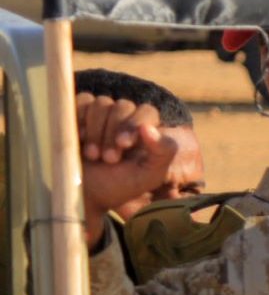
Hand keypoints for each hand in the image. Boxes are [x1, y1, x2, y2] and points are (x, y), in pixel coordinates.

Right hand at [76, 93, 179, 242]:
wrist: (85, 193)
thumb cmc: (120, 186)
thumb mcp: (149, 176)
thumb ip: (163, 153)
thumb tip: (150, 127)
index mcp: (146, 130)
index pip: (147, 112)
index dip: (134, 124)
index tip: (123, 144)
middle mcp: (125, 117)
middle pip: (123, 106)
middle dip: (113, 133)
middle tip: (108, 159)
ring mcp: (101, 113)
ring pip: (101, 103)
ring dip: (96, 130)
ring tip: (93, 155)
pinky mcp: (79, 112)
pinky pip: (81, 100)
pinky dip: (79, 117)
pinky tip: (79, 137)